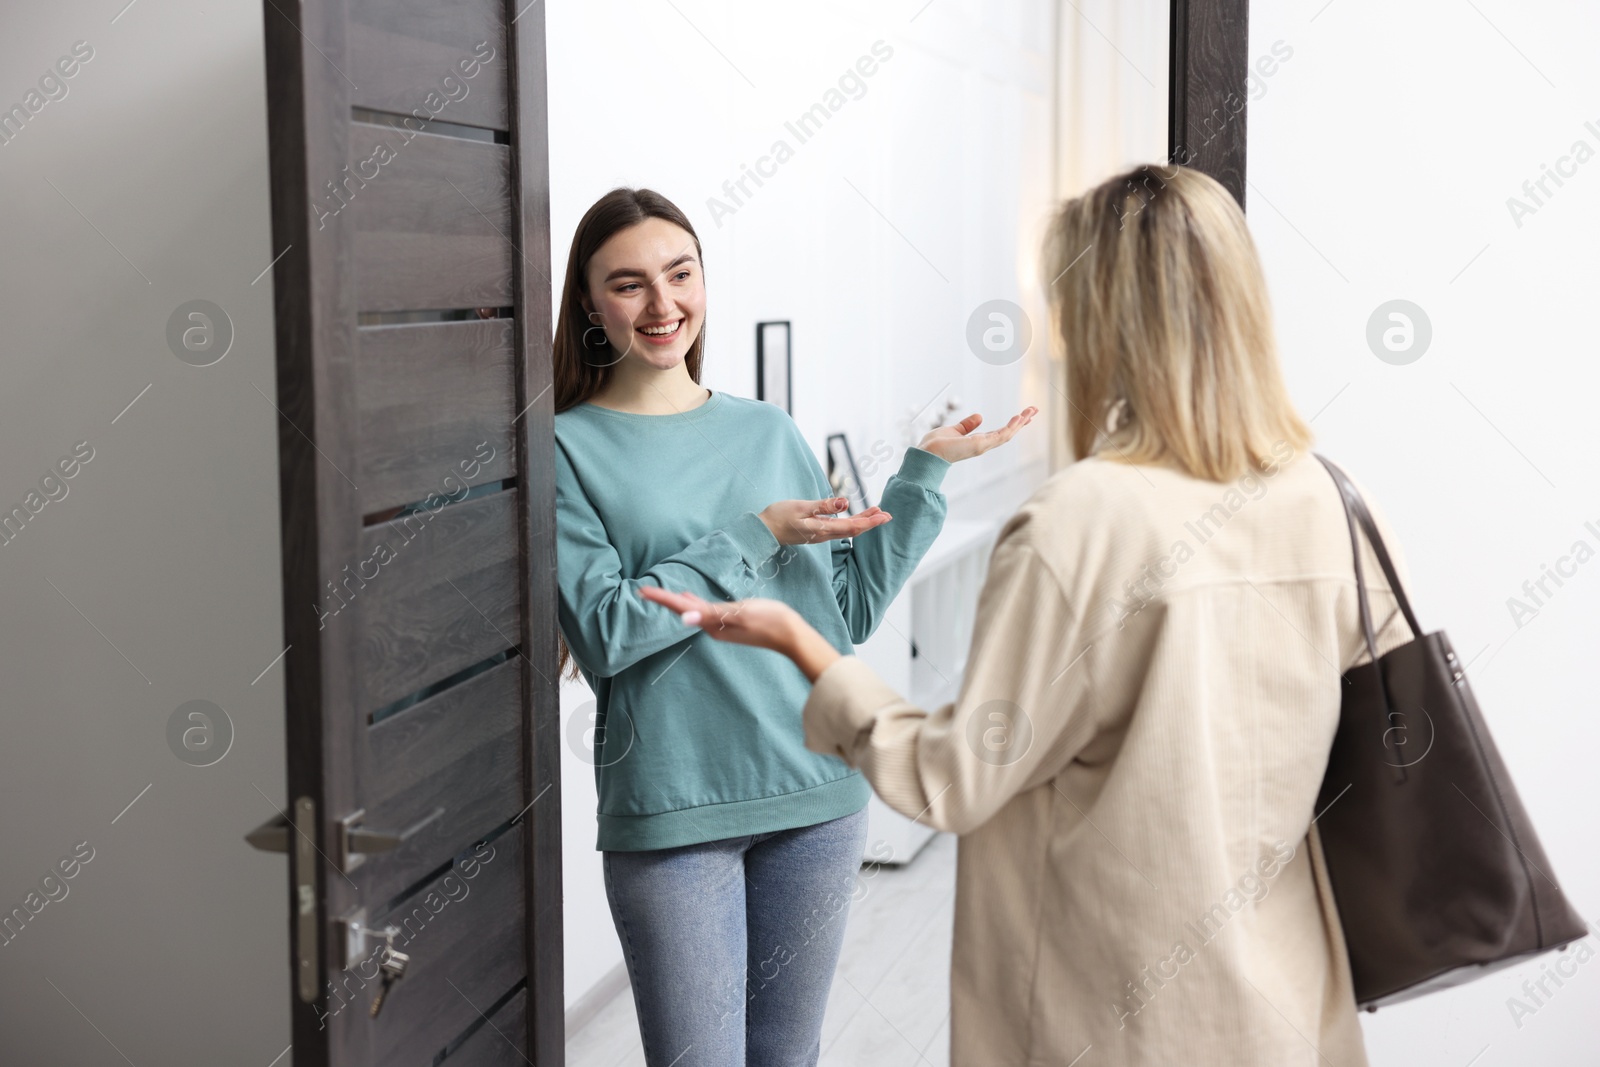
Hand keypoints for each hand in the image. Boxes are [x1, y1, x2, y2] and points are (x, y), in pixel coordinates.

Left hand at [638, 587, 842, 681]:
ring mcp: (722, 626)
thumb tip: (685, 618)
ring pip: (692, 611)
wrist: (792, 635)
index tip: (643, 591)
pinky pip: (704, 611)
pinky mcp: (731, 622)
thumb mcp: (740, 614)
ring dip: (676, 602)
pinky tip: (691, 598)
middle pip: (683, 610)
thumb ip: (712, 614)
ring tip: (661, 593)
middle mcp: (713, 627)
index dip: (662, 599)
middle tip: (644, 591)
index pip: (681, 609)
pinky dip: (693, 603)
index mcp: (712, 623)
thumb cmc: (769, 621)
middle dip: (664, 600)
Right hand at [759, 497, 890, 545]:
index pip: (852, 526)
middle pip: (854, 530)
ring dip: (863, 522)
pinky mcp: (816, 532)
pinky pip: (839, 529)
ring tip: (876, 514)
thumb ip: (824, 506)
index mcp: (822, 529)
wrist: (763, 531)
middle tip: (888, 515)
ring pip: (847, 530)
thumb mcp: (801, 507)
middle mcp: (824, 535)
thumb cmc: (779, 516)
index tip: (884, 516)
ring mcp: (820, 535)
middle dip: (871, 523)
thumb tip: (845, 503)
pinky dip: (852, 523)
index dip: (870, 521)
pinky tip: (855, 518)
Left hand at [917, 406, 1038, 462]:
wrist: (927, 454)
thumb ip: (967, 426)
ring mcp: (983, 446)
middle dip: (1021, 422)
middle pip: (1008, 433)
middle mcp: (983, 445)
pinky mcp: (980, 445)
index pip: (1000, 432)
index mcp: (977, 442)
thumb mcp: (954, 430)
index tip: (1023, 416)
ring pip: (1007, 434)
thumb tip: (980, 417)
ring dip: (1020, 422)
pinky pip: (1000, 435)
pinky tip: (1019, 418)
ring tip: (1031, 411)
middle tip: (1034, 410)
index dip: (1012, 424)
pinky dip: (1011, 427)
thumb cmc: (936, 445)